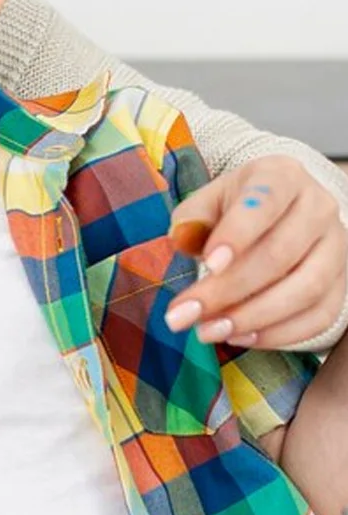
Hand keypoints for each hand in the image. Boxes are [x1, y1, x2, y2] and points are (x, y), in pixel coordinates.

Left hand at [166, 157, 347, 347]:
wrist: (278, 211)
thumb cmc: (236, 206)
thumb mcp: (208, 200)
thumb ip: (192, 218)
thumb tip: (183, 239)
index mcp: (282, 177)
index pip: (265, 202)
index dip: (237, 234)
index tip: (207, 263)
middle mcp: (319, 207)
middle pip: (281, 254)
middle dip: (229, 290)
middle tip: (188, 314)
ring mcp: (336, 246)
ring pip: (306, 289)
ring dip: (254, 317)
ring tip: (209, 331)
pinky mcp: (342, 282)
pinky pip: (320, 315)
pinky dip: (280, 333)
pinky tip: (241, 337)